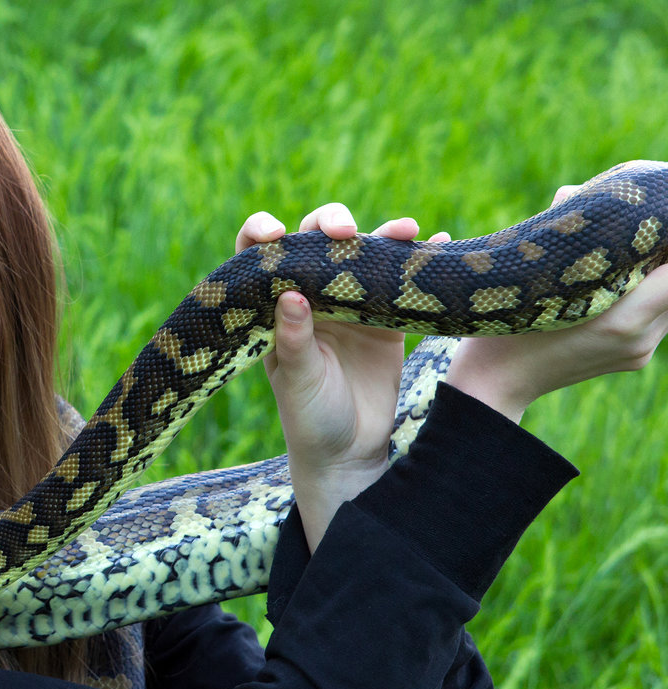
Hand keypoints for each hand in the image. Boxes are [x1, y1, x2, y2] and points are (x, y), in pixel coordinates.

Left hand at [236, 206, 450, 550]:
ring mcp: (348, 303)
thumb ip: (294, 341)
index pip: (258, 257)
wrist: (350, 451)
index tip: (275, 232)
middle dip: (330, 225)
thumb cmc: (309, 417)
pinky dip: (421, 259)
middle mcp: (308, 296)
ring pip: (361, 253)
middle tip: (345, 232)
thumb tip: (290, 295)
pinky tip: (441, 242)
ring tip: (406, 231)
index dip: (261, 233)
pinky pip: (401, 280)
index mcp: (274, 308)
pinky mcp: (385, 317)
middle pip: (315, 241)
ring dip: (383, 235)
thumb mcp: (297, 381)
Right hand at [447, 185, 667, 421]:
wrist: (495, 384)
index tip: (652, 219)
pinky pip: (659, 316)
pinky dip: (650, 292)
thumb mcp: (532, 278)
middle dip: (661, 254)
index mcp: (622, 318)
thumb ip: (563, 234)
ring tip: (632, 251)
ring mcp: (640, 351)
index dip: (665, 238)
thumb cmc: (505, 328)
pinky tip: (623, 278)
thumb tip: (572, 193)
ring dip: (658, 273)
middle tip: (643, 228)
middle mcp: (640, 337)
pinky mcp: (635, 358)